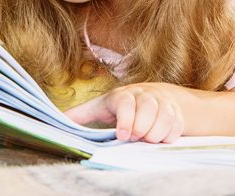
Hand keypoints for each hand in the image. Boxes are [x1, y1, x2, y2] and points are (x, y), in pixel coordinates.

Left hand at [64, 83, 184, 143]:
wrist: (152, 96)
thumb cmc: (120, 106)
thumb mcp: (99, 108)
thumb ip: (80, 115)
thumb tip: (57, 120)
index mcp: (122, 95)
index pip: (125, 103)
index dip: (125, 119)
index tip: (122, 135)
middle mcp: (144, 95)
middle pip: (147, 110)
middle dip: (141, 128)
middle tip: (135, 138)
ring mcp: (162, 103)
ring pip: (164, 117)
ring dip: (155, 133)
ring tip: (146, 139)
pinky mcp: (176, 113)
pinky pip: (176, 126)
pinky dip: (168, 136)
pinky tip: (159, 139)